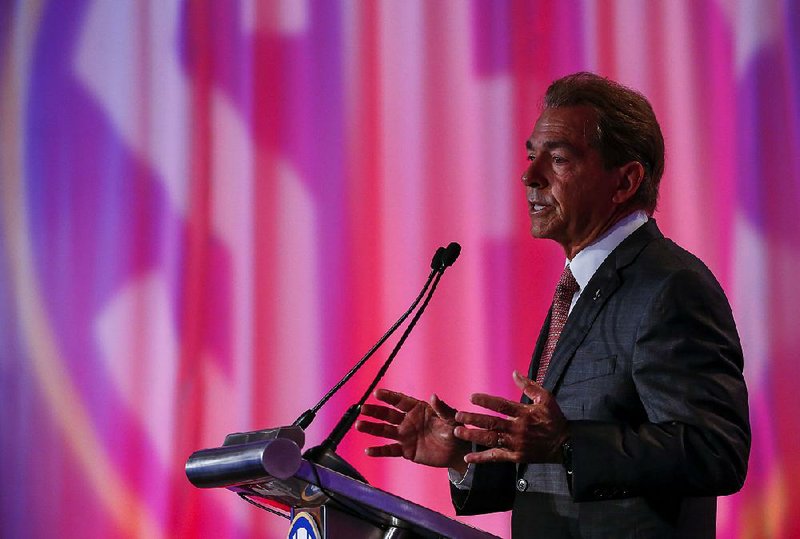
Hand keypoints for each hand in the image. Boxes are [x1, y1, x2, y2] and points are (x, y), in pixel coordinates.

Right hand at [356, 389, 470, 472]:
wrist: (456, 452)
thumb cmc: (455, 431)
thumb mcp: (451, 419)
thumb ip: (443, 409)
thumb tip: (433, 396)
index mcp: (417, 409)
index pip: (400, 401)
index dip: (388, 397)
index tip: (376, 393)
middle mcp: (408, 421)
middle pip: (388, 415)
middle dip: (375, 411)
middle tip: (362, 409)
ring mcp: (405, 435)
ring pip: (385, 431)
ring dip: (371, 428)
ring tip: (358, 425)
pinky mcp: (406, 451)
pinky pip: (390, 450)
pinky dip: (379, 450)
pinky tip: (367, 450)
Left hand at [453, 371, 568, 464]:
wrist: (565, 444)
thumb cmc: (554, 419)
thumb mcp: (545, 399)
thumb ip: (529, 386)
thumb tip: (514, 373)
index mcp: (524, 413)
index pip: (502, 406)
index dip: (486, 401)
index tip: (472, 397)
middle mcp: (518, 429)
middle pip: (492, 423)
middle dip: (473, 419)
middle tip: (458, 416)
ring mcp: (516, 444)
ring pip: (491, 439)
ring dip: (473, 436)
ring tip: (457, 432)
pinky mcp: (516, 456)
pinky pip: (496, 457)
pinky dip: (482, 458)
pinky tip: (468, 458)